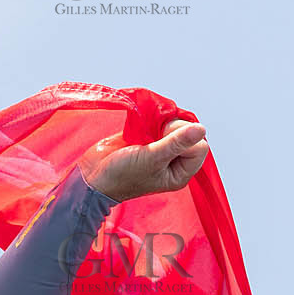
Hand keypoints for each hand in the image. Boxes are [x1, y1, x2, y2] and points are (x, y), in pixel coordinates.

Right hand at [78, 118, 209, 201]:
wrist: (92, 176)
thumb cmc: (121, 175)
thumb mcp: (151, 159)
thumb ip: (175, 143)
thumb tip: (201, 129)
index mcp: (180, 173)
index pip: (200, 147)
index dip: (185, 138)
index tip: (164, 140)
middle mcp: (174, 161)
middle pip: (190, 133)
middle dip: (173, 128)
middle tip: (153, 135)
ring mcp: (162, 149)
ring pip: (176, 125)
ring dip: (163, 121)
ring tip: (146, 130)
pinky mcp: (148, 138)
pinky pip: (161, 122)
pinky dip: (154, 118)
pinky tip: (141, 125)